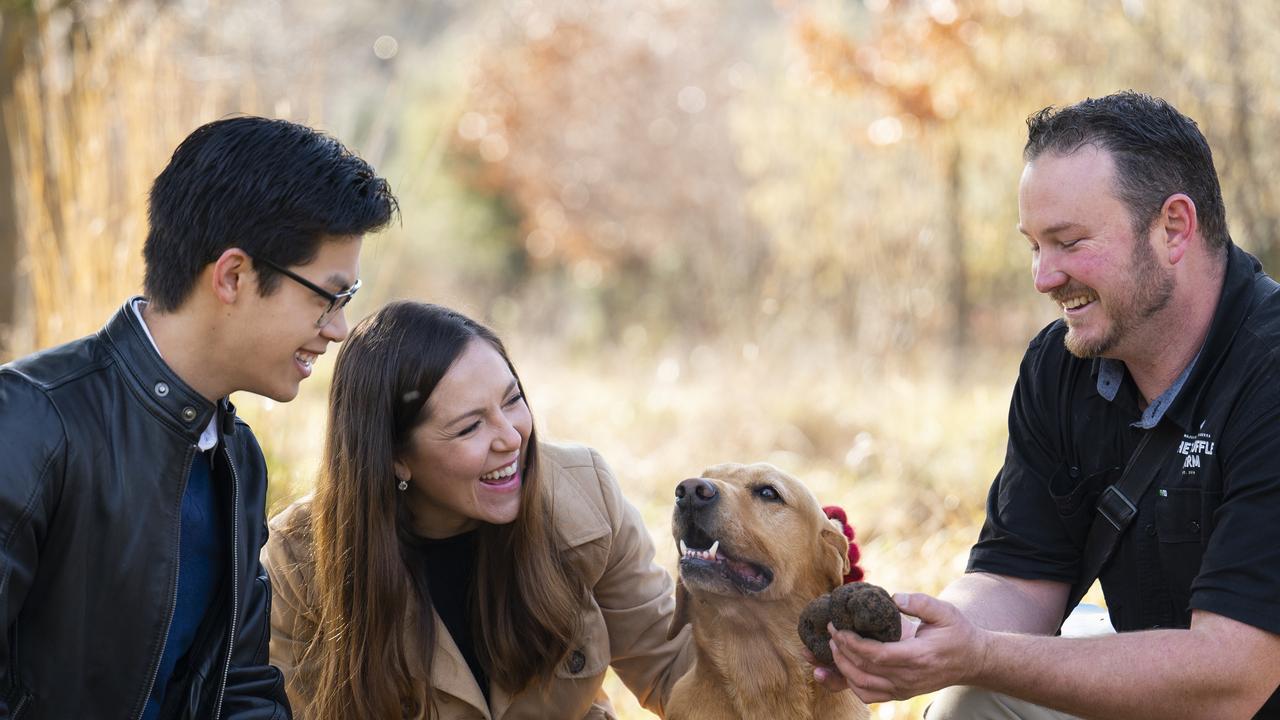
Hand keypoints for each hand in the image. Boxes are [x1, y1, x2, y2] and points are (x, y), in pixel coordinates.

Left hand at [826, 592, 987, 703]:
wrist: (972, 660)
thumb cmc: (957, 633)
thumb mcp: (944, 612)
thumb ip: (920, 603)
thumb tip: (894, 598)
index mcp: (917, 657)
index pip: (876, 655)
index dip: (851, 643)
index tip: (836, 627)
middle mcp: (908, 678)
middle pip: (863, 670)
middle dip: (841, 651)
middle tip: (830, 632)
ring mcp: (904, 689)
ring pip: (862, 686)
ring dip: (842, 668)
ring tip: (833, 647)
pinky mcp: (901, 693)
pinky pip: (869, 695)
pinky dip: (852, 684)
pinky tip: (844, 667)